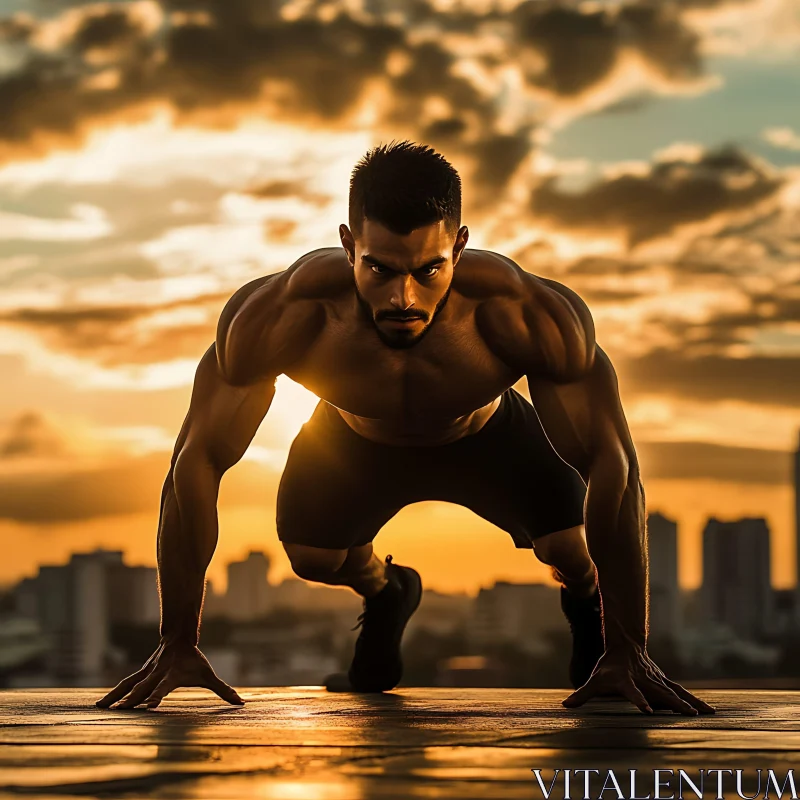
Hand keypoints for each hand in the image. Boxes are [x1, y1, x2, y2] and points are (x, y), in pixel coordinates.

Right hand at [95, 641, 243, 708]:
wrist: (178, 636)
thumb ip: (223, 690)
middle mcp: (156, 674)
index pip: (163, 687)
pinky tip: (101, 705)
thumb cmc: (194, 660)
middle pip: (143, 688)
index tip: (150, 706)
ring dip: (117, 696)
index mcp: (172, 675)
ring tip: (103, 709)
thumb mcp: (208, 674)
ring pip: (129, 685)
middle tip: (122, 711)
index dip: (157, 696)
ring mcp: (146, 673)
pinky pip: (124, 684)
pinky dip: (113, 693)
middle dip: (133, 699)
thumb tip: (241, 702)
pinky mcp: (140, 673)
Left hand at [562, 646, 715, 715]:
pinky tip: (709, 710)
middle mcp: (644, 680)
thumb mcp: (594, 679)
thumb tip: (565, 706)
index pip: (632, 692)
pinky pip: (682, 692)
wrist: (625, 643)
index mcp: (627, 681)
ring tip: (705, 714)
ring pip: (675, 692)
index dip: (638, 700)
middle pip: (660, 693)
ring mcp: (657, 680)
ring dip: (690, 703)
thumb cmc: (609, 666)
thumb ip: (582, 694)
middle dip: (674, 704)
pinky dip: (695, 700)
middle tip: (688, 715)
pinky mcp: (665, 681)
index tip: (647, 710)